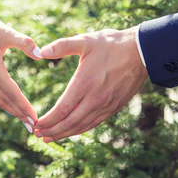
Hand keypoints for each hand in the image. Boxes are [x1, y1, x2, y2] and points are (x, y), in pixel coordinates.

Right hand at [0, 8, 41, 130]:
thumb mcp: (7, 31)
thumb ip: (25, 43)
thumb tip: (41, 55)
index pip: (13, 93)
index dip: (24, 107)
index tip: (35, 119)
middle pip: (6, 101)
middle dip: (20, 115)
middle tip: (34, 127)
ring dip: (13, 111)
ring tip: (26, 121)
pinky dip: (4, 103)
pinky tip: (13, 108)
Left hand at [34, 26, 147, 141]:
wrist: (142, 52)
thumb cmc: (111, 44)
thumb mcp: (86, 40)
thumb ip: (62, 46)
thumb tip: (41, 51)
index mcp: (85, 83)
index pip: (62, 109)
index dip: (48, 120)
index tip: (35, 124)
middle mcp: (95, 98)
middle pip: (70, 122)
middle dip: (52, 131)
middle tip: (37, 135)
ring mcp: (106, 105)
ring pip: (82, 126)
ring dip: (64, 134)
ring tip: (49, 137)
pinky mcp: (114, 107)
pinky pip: (94, 123)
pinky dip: (80, 130)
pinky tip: (72, 130)